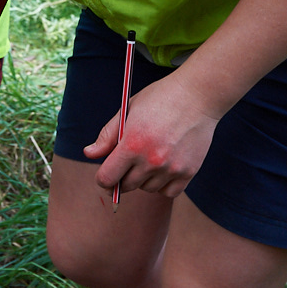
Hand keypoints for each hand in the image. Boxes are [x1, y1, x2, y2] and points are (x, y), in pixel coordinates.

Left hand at [83, 75, 220, 198]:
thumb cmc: (160, 98)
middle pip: (126, 186)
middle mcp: (151, 160)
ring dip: (143, 179)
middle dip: (122, 177)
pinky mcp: (188, 172)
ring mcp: (171, 168)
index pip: (107, 178)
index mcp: (131, 144)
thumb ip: (107, 135)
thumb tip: (89, 154)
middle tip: (128, 161)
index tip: (105, 174)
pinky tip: (163, 168)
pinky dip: (163, 185)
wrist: (197, 95)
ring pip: (147, 189)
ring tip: (149, 158)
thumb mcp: (128, 109)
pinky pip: (168, 192)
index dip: (103, 178)